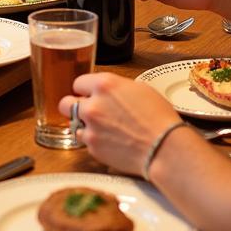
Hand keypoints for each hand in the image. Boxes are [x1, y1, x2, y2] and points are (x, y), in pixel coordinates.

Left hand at [59, 72, 181, 177]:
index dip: (85, 89)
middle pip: (66, 103)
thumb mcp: (140, 89)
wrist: (164, 147)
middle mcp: (93, 105)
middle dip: (75, 106)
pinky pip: (84, 141)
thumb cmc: (158, 118)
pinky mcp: (93, 147)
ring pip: (73, 124)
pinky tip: (109, 140)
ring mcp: (90, 127)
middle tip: (87, 110)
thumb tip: (108, 92)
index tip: (88, 93)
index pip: (78, 82)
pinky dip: (93, 141)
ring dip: (84, 125)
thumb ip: (116, 88)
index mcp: (105, 85)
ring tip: (101, 128)